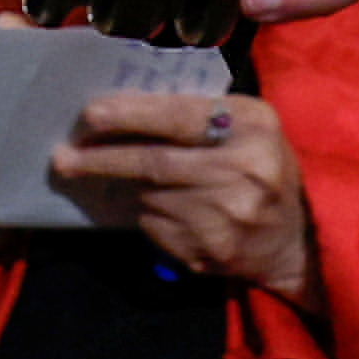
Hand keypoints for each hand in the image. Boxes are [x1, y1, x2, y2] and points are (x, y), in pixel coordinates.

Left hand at [49, 86, 312, 300]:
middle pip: (154, 164)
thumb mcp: (249, 123)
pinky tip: (155, 204)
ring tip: (114, 174)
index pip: (180, 118)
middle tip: (63, 156)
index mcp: (252, 129)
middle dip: (102, 159)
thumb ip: (199, 109)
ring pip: (150, 197)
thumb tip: (126, 103)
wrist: (296, 240)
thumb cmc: (264, 164)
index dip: (131, 115)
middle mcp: (241, 176)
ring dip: (126, 185)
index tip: (89, 114)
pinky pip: (155, 227)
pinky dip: (145, 213)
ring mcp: (224, 222)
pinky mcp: (207, 255)